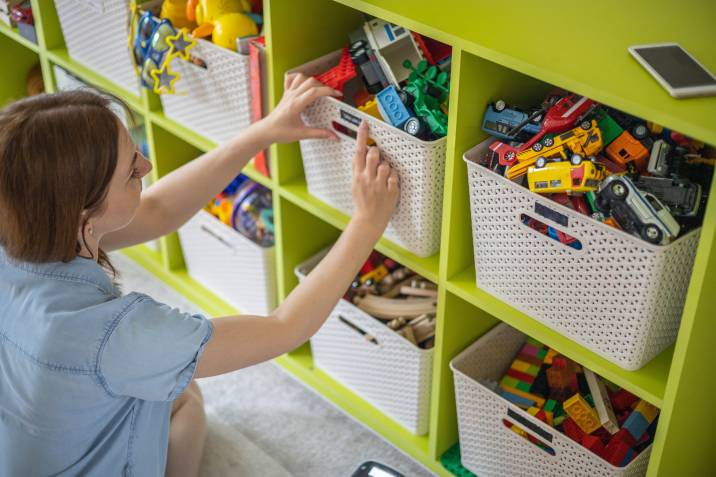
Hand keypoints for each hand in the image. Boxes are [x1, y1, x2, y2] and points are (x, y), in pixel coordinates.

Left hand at [260, 73, 340, 143]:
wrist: (266, 131)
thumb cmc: (279, 132)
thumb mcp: (301, 134)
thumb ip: (319, 134)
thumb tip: (332, 135)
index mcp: (296, 104)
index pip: (314, 92)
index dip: (328, 91)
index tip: (336, 94)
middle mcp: (292, 96)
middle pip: (310, 82)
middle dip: (323, 86)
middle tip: (330, 95)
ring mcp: (288, 93)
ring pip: (301, 78)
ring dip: (312, 81)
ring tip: (319, 89)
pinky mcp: (285, 94)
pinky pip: (291, 79)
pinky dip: (299, 78)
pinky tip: (304, 84)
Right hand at [351, 121, 399, 236]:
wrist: (368, 220)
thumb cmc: (362, 201)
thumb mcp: (355, 184)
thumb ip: (359, 168)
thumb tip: (365, 152)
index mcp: (357, 175)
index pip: (359, 152)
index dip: (362, 136)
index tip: (365, 124)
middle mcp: (367, 178)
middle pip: (374, 154)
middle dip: (377, 153)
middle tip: (377, 159)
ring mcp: (379, 185)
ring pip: (386, 165)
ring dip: (387, 167)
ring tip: (383, 176)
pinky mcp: (390, 191)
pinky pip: (395, 176)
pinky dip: (393, 178)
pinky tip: (389, 184)